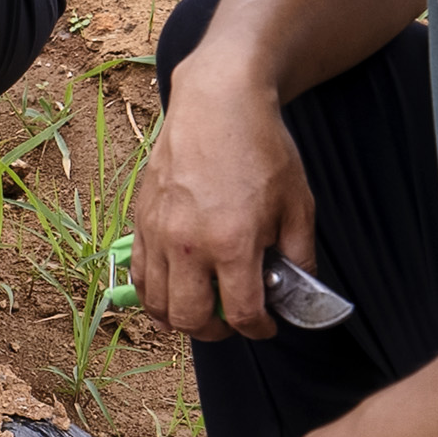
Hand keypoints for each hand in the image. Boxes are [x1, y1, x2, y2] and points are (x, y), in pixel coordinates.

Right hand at [132, 54, 315, 341]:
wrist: (218, 104)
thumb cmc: (261, 148)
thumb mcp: (298, 203)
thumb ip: (299, 255)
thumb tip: (296, 289)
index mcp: (233, 243)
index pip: (243, 313)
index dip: (260, 330)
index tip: (268, 326)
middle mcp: (189, 245)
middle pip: (192, 319)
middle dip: (217, 332)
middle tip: (233, 322)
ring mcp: (159, 233)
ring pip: (157, 304)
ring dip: (180, 318)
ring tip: (201, 309)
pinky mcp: (141, 220)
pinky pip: (138, 274)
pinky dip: (153, 293)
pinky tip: (173, 289)